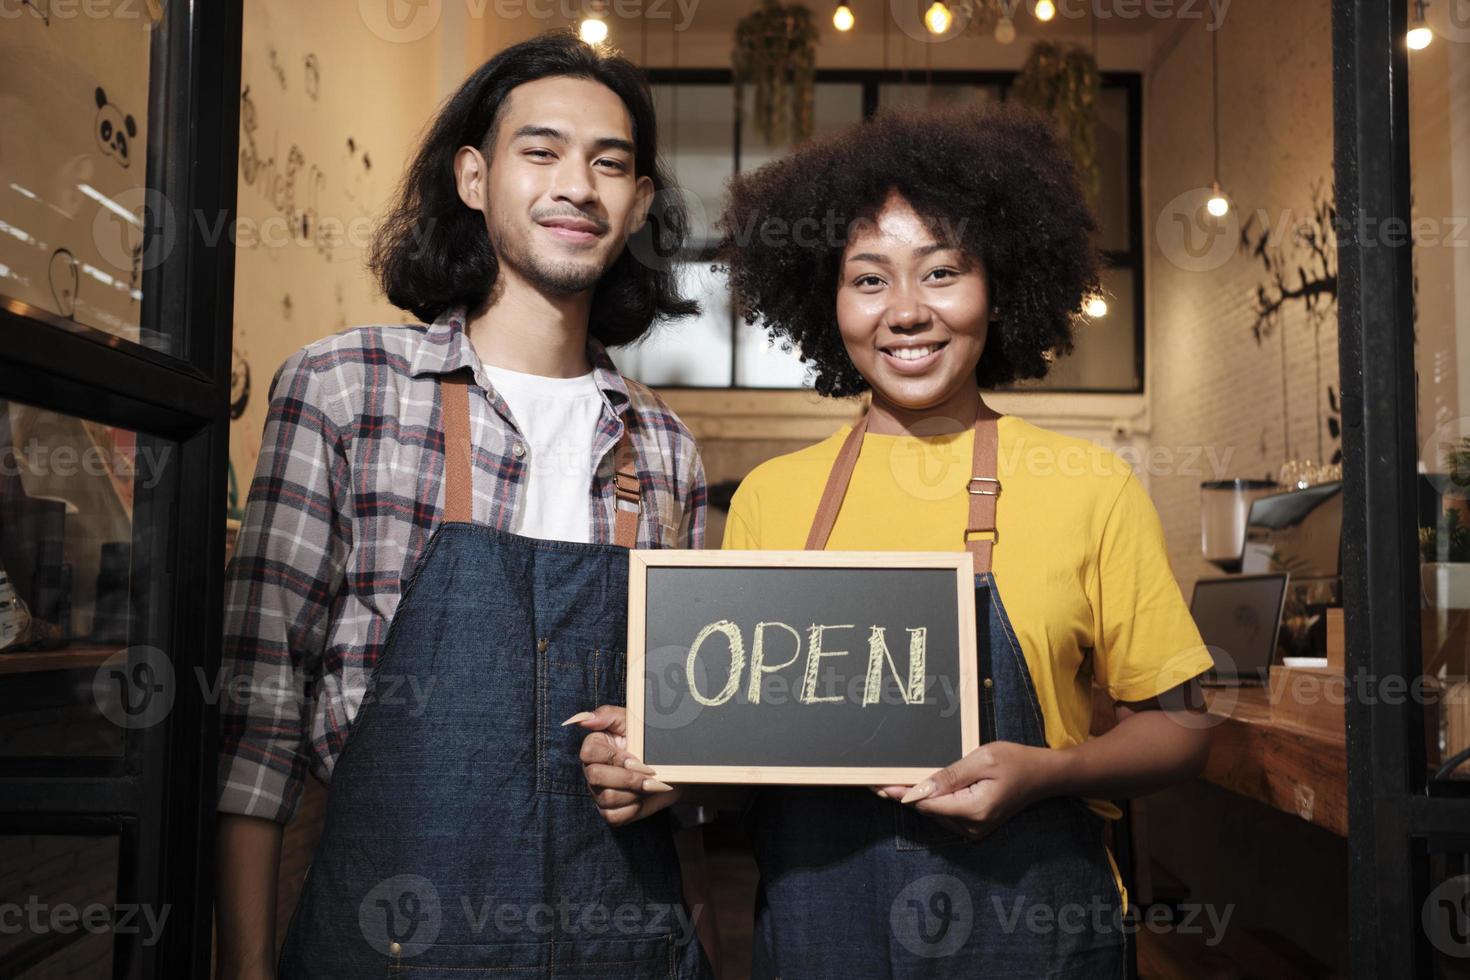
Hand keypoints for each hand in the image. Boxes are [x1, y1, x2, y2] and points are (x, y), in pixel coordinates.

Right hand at [569, 705, 680, 825]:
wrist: (672, 769)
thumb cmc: (648, 741)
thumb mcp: (632, 722)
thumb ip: (607, 715)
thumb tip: (584, 719)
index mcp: (595, 747)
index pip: (589, 752)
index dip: (613, 757)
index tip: (636, 757)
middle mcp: (592, 771)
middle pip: (595, 777)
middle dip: (627, 777)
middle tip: (650, 773)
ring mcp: (599, 793)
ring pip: (607, 797)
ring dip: (634, 792)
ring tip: (651, 784)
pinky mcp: (610, 812)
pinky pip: (615, 815)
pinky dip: (633, 808)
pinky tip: (644, 797)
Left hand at [873, 741, 1056, 840]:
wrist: (1043, 775)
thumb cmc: (1015, 761)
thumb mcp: (981, 760)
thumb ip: (949, 776)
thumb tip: (917, 790)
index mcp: (973, 811)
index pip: (926, 804)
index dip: (899, 793)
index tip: (876, 784)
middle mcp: (971, 828)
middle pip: (927, 810)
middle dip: (902, 794)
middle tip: (874, 779)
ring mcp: (973, 830)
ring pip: (934, 813)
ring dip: (915, 797)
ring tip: (890, 780)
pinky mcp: (974, 826)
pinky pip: (945, 814)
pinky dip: (931, 800)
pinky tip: (916, 787)